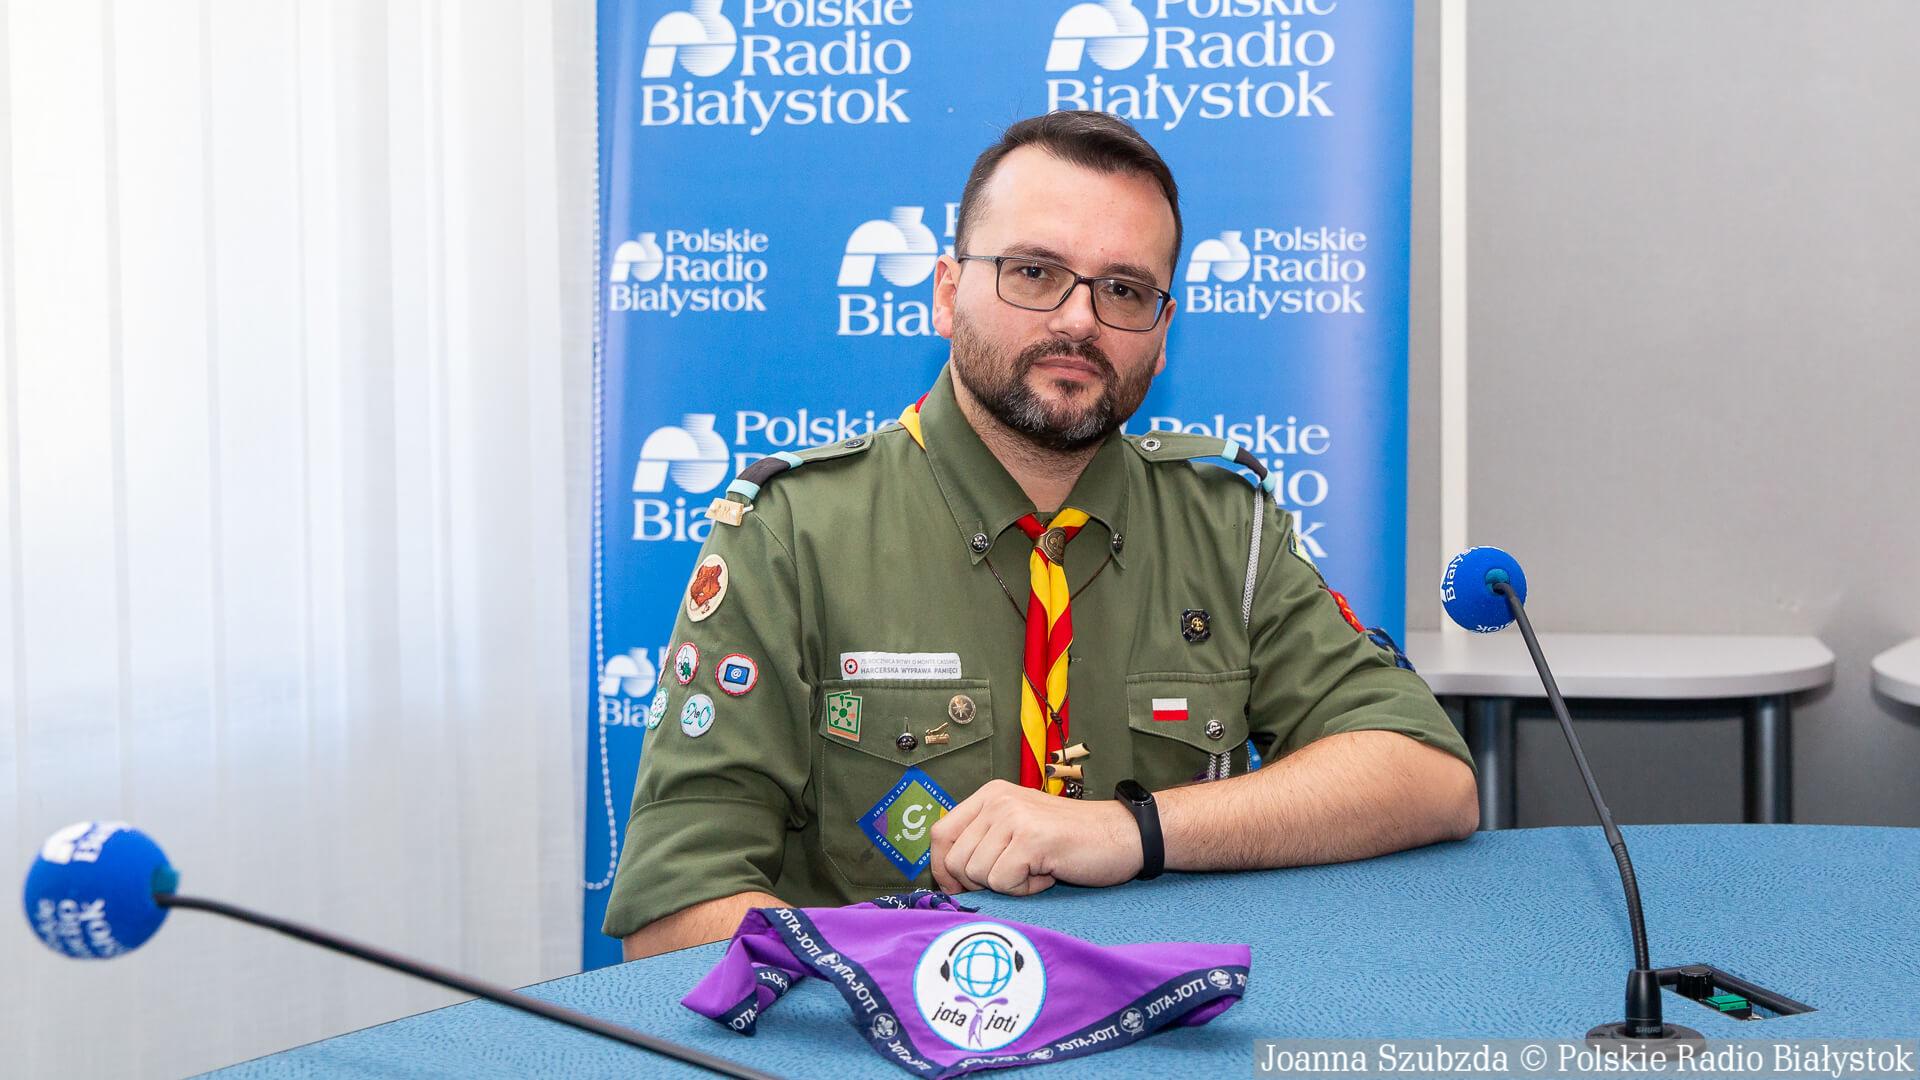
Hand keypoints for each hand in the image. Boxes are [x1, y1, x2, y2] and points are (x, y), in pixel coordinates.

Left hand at [928, 779, 1143, 896]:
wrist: (1123, 835)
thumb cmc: (1071, 840)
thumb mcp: (1018, 829)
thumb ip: (983, 841)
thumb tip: (944, 877)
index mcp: (990, 795)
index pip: (940, 834)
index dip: (943, 869)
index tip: (961, 887)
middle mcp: (997, 800)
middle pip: (954, 861)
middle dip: (979, 883)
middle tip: (1016, 875)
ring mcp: (1013, 817)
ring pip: (977, 875)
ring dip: (1008, 885)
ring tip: (1036, 869)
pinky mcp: (1030, 839)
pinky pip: (1003, 883)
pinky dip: (1025, 890)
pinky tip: (1047, 873)